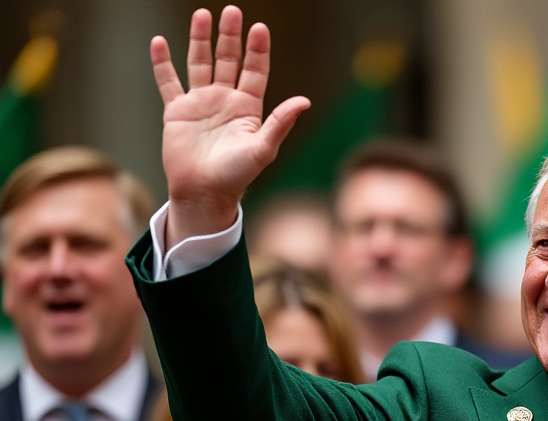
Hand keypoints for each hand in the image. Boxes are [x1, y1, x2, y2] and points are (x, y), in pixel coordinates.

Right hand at [149, 5, 309, 245]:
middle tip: (232, 11)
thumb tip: (304, 101)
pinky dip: (163, 63)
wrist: (204, 192)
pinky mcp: (177, 111)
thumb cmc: (236, 176)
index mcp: (247, 108)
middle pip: (228, 60)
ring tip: (202, 15)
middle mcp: (224, 101)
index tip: (259, 28)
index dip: (257, 50)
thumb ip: (281, 123)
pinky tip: (160, 42)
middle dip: (230, 36)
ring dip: (200, 40)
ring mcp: (200, 104)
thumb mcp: (262, 148)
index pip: (255, 71)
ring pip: (200, 63)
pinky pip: (168, 82)